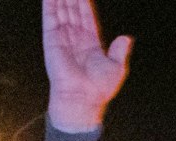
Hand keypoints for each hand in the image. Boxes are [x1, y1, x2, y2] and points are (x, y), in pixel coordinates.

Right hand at [42, 0, 130, 131]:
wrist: (82, 97)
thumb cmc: (99, 87)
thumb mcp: (116, 67)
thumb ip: (119, 50)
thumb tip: (126, 38)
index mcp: (90, 45)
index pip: (86, 18)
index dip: (84, 5)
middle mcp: (75, 39)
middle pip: (73, 12)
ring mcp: (62, 38)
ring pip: (61, 11)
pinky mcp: (51, 39)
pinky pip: (50, 17)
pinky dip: (49, 4)